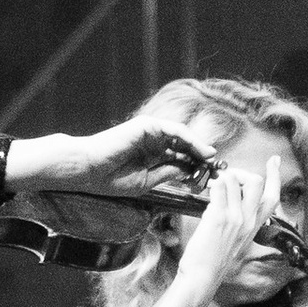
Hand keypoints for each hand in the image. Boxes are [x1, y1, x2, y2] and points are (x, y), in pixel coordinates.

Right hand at [18, 115, 209, 202]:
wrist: (88, 170)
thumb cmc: (110, 179)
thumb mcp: (147, 181)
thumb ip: (168, 173)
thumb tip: (191, 170)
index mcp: (152, 156)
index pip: (180, 159)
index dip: (197, 166)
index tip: (213, 177)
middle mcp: (153, 142)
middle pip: (184, 146)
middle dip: (202, 156)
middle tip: (219, 167)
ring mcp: (150, 132)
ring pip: (182, 137)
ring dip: (199, 147)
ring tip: (213, 159)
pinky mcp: (148, 125)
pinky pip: (174, 130)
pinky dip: (190, 139)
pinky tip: (200, 150)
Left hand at [163, 159, 283, 306]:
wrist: (203, 277)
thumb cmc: (215, 261)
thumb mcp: (236, 240)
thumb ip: (239, 220)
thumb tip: (230, 198)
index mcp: (255, 226)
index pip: (273, 196)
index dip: (275, 175)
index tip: (275, 161)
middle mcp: (248, 220)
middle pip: (256, 181)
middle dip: (241, 173)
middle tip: (228, 179)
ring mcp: (235, 218)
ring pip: (234, 180)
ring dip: (221, 178)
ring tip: (212, 188)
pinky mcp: (218, 217)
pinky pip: (218, 187)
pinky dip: (211, 185)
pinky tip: (206, 193)